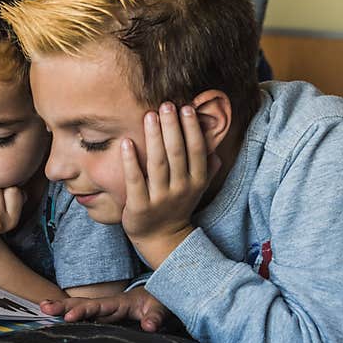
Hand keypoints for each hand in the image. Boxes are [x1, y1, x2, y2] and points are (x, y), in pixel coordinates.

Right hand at [40, 286, 169, 330]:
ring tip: (43, 308)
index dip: (83, 310)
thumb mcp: (162, 309)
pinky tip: (55, 320)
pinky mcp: (104, 318)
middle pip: (82, 304)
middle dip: (63, 305)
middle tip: (44, 307)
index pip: (98, 306)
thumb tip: (149, 326)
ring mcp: (105, 312)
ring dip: (62, 308)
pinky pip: (85, 317)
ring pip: (80, 309)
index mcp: (119, 303)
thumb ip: (155, 317)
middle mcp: (108, 306)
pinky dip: (70, 317)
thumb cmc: (160, 303)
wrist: (160, 299)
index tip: (69, 317)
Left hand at [121, 102, 219, 268]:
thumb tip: (216, 147)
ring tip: (149, 115)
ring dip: (154, 138)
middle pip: (177, 153)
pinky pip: (135, 180)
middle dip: (172, 127)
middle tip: (166, 104)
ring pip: (158, 164)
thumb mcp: (197, 188)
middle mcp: (181, 189)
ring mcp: (160, 198)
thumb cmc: (177, 206)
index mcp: (196, 181)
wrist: (161, 238)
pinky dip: (131, 161)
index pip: (195, 150)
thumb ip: (207, 168)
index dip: (191, 128)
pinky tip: (126, 142)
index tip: (186, 107)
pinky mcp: (139, 206)